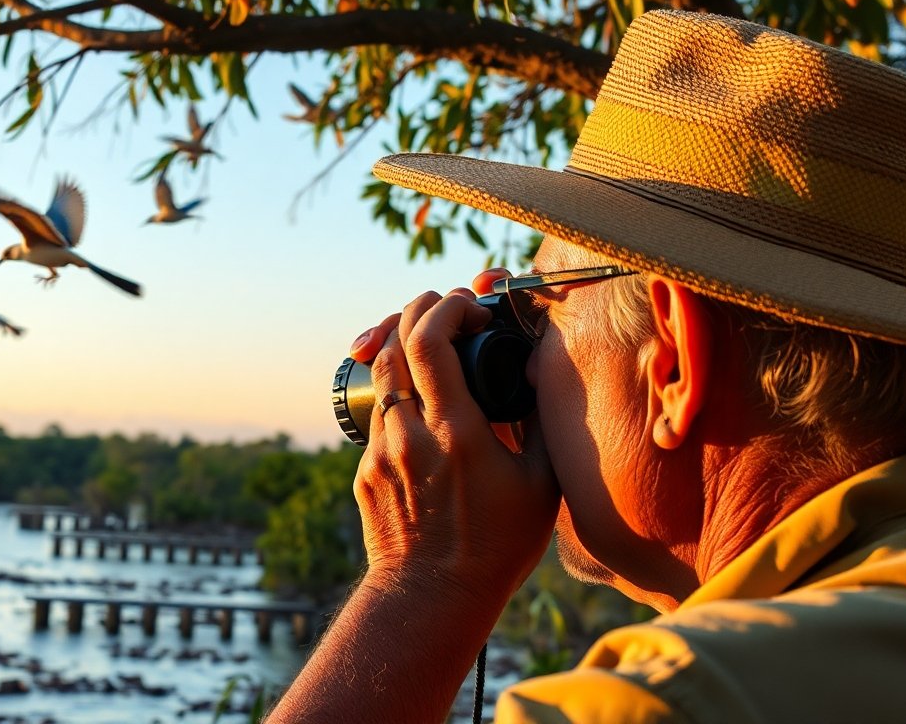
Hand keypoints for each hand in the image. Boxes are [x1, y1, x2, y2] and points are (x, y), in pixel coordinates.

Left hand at [344, 272, 560, 611]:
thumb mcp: (540, 486)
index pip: (429, 342)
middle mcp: (410, 436)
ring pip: (381, 377)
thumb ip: (539, 425)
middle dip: (419, 312)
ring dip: (403, 347)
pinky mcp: (365, 472)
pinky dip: (399, 397)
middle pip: (394, 344)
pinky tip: (423, 407)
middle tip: (446, 308)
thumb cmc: (496, 547)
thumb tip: (533, 374)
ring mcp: (381, 453)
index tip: (468, 307)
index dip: (445, 309)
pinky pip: (379, 418)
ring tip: (431, 344)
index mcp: (456, 433)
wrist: (433, 599)